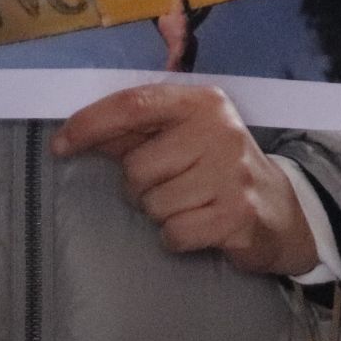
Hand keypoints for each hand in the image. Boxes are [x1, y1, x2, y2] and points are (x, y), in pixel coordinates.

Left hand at [50, 85, 317, 276]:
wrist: (280, 210)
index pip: (134, 104)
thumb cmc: (217, 168)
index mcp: (201, 103)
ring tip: (191, 205)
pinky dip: (178, 237)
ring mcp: (230, 173)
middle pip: (137, 168)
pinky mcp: (237, 215)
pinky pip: (173, 234)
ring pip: (154, 205)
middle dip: (140, 188)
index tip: (60, 145)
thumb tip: (74, 134)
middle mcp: (219, 130)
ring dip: (162, 214)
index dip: (90, 124)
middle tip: (171, 187)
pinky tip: (201, 226)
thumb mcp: (183, 139)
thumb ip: (134, 134)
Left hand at [157, 0, 193, 72]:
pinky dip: (198, 13)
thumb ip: (177, 0)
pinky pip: (192, 17)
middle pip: (172, 5)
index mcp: (159, 16)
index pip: (159, 2)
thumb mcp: (177, 11)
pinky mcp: (186, 29)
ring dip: (190, 4)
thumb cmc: (177, 31)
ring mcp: (176, 25)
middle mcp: (166, 20)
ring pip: (183, 11)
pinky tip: (207, 6)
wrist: (185, 50)